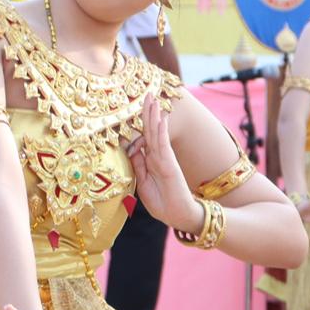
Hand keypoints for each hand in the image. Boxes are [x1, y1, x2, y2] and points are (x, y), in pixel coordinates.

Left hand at [125, 91, 198, 231]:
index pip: (144, 137)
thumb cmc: (162, 203)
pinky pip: (163, 144)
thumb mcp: (142, 184)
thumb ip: (138, 166)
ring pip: (157, 133)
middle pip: (151, 130)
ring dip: (154, 115)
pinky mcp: (169, 164)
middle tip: (148, 93)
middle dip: (149, 112)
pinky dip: (162, 130)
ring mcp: (164, 158)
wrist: (178, 215)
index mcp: (150, 160)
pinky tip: (161, 117)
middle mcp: (158, 156)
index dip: (141, 122)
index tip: (137, 106)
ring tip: (153, 98)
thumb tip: (131, 150)